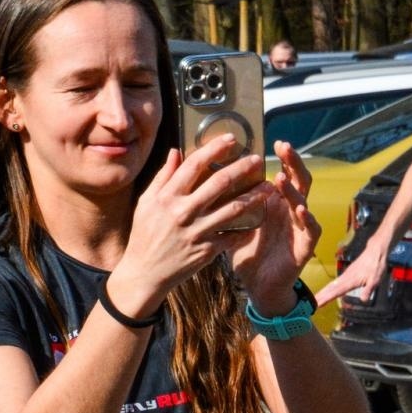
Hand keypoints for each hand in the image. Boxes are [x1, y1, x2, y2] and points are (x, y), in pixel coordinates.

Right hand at [111, 134, 270, 315]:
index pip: (195, 165)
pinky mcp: (207, 250)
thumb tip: (177, 152)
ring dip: (254, 196)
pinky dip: (247, 227)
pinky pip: (233, 235)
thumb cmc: (144, 235)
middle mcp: (183, 212)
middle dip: (242, 167)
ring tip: (267, 187)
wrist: (144, 273)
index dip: (215, 148)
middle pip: (220, 182)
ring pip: (234, 208)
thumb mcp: (146, 203)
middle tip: (257, 160)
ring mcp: (197, 232)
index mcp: (168, 197)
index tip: (231, 139)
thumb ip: (163, 177)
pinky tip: (258, 219)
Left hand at [228, 141, 320, 312]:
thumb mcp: (232, 224)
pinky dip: (308, 219)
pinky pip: (312, 229)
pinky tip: (301, 209)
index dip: (279, 157)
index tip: (271, 140)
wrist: (258, 285)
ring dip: (294, 188)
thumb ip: (223, 202)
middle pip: (296, 179)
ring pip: (304, 200)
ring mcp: (299, 226)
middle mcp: (289, 209)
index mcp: (273, 202)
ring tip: (281, 177)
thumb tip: (202, 179)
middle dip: (292, 162)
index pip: (280, 172)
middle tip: (284, 146)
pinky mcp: (305, 246)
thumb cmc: (246, 252)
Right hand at [317, 235, 387, 305]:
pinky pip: (335, 282)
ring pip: (331, 285)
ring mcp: (345, 275)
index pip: (336, 292)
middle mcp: (345, 278)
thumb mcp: (376, 279)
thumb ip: (368, 290)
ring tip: (315, 299)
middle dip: (320, 296)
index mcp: (351, 281)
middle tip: (311, 304)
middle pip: (330, 289)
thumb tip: (363, 300)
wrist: (375, 251)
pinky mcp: (347, 273)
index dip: (326, 298)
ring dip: (322, 292)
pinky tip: (327, 290)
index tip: (317, 304)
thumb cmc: (376, 265)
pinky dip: (329, 287)